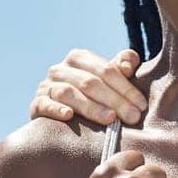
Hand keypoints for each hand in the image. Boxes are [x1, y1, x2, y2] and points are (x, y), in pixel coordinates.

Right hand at [29, 48, 147, 126]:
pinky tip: (69, 116)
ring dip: (91, 107)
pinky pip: (44, 105)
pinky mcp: (36, 104)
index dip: (126, 87)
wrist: (59, 116)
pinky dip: (56, 109)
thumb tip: (128, 65)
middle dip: (114, 100)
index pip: (105, 70)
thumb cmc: (92, 97)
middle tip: (132, 117)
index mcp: (79, 58)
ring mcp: (46, 86)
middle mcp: (60, 69)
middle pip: (90, 82)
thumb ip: (121, 68)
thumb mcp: (108, 81)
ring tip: (110, 120)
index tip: (142, 106)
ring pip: (69, 93)